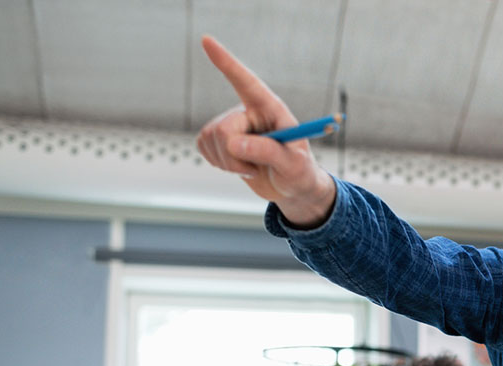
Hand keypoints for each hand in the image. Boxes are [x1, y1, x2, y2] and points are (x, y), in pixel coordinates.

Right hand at [195, 36, 336, 226]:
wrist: (291, 189)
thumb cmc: (299, 173)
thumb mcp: (293, 165)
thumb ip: (269, 152)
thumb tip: (235, 144)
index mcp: (271, 109)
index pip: (246, 82)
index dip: (226, 62)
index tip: (206, 40)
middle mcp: (248, 112)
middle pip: (223, 129)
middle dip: (235, 156)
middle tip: (256, 168)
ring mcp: (232, 125)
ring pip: (210, 139)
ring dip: (228, 163)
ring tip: (252, 167)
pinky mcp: (219, 140)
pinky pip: (203, 147)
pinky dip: (218, 164)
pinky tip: (238, 167)